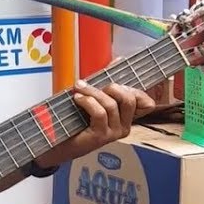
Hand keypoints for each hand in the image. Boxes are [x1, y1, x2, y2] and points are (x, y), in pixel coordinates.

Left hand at [36, 80, 155, 167]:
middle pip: (129, 100)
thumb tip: (119, 60)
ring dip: (93, 92)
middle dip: (112, 87)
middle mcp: (124, 127)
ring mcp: (113, 133)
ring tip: (79, 88)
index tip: (120, 78)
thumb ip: (107, 81)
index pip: (146, 103)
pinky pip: (100, 113)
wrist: (57, 143)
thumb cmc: (75, 120)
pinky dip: (88, 102)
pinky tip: (78, 99)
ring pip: (111, 105)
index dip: (136, 89)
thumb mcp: (95, 97)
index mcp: (126, 117)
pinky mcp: (100, 136)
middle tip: (95, 84)